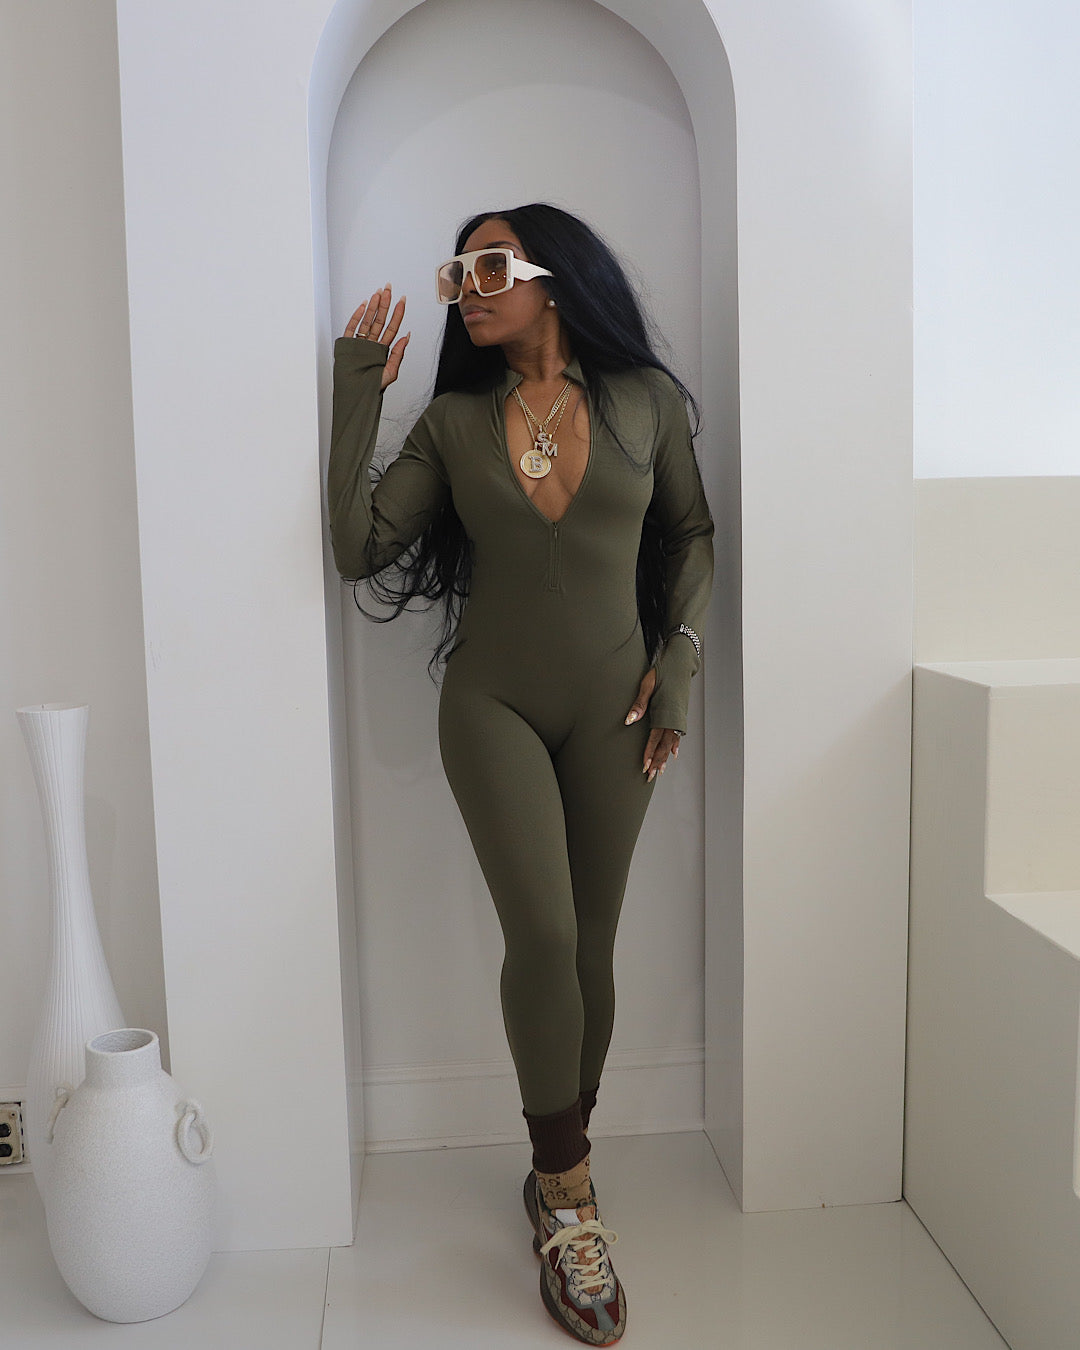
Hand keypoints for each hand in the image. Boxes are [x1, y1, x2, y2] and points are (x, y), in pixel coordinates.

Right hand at [344, 284, 409, 390]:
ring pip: (367, 321)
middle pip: (380, 320)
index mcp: (383, 350)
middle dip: (385, 304)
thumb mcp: (391, 372)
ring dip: (372, 306)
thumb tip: (407, 336)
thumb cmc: (372, 388)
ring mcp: (360, 343)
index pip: (392, 328)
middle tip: (389, 289)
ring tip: (378, 293)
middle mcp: (371, 344)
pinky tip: (364, 305)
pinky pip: (352, 327)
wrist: (356, 396)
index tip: (402, 301)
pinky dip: (357, 316)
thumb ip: (399, 354)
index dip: (397, 314)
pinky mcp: (347, 345)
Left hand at [624, 668, 680, 782]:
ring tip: (660, 771)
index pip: (654, 739)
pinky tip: (673, 754)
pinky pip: (677, 734)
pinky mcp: (679, 713)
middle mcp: (672, 717)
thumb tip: (629, 721)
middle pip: (664, 745)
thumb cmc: (661, 671)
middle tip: (650, 776)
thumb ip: (639, 704)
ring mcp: (678, 716)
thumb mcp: (647, 685)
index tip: (644, 766)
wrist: (680, 662)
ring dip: (664, 757)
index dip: (649, 753)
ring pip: (671, 742)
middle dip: (656, 761)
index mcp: (663, 712)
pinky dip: (674, 745)